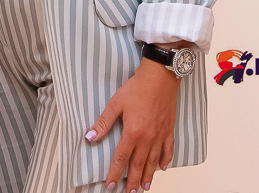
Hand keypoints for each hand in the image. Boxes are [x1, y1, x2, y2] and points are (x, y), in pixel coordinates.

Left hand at [86, 59, 178, 190]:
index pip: (121, 158)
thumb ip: (103, 123)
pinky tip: (162, 168)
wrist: (160, 76)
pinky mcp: (169, 129)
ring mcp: (160, 135)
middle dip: (132, 181)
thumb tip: (89, 138)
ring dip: (148, 176)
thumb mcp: (115, 104)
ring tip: (144, 187)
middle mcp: (147, 138)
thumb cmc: (137, 87)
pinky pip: (168, 150)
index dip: (114, 173)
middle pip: (138, 165)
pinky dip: (165, 161)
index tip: (110, 185)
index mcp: (133, 133)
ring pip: (153, 161)